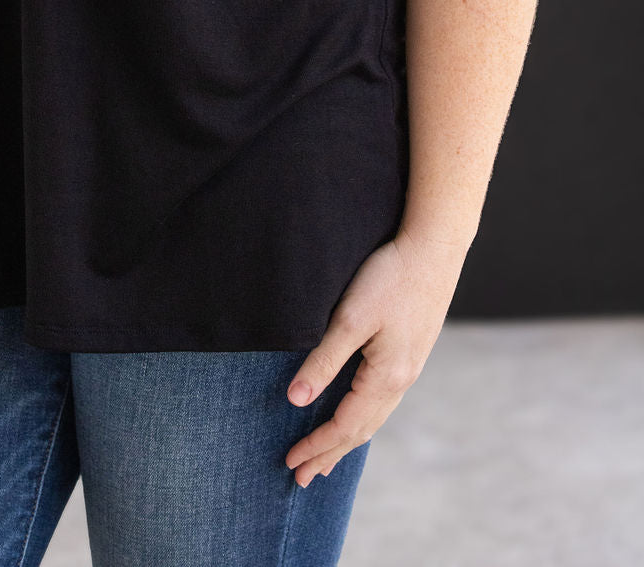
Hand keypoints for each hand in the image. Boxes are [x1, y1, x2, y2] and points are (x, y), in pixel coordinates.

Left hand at [283, 228, 469, 485]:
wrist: (434, 248)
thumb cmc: (390, 278)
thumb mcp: (350, 319)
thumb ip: (323, 361)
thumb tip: (296, 401)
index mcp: (386, 378)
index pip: (344, 426)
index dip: (316, 445)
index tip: (291, 463)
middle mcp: (401, 380)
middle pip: (361, 430)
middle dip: (330, 453)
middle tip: (302, 477)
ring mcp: (409, 367)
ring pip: (374, 417)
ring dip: (348, 439)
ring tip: (327, 457)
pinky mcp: (410, 352)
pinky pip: (383, 400)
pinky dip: (364, 418)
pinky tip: (358, 414)